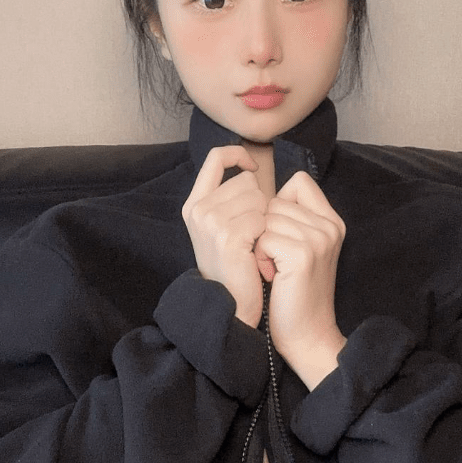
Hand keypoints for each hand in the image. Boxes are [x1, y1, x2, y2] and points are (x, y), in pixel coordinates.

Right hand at [182, 145, 267, 326]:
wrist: (232, 307)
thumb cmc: (236, 269)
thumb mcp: (224, 229)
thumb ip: (230, 200)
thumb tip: (251, 171)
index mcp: (195, 204)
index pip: (216, 157)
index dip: (238, 155)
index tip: (254, 170)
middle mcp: (198, 209)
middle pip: (246, 181)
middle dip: (260, 204)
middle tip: (253, 236)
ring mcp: (210, 221)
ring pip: (258, 198)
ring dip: (265, 221)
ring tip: (254, 247)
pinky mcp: (227, 236)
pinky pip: (262, 218)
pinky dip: (267, 236)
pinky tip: (257, 254)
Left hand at [255, 171, 346, 388]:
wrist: (307, 334)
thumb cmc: (294, 293)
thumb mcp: (299, 249)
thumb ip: (291, 219)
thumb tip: (260, 194)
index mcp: (331, 221)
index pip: (299, 182)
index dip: (278, 203)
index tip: (278, 236)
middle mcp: (330, 226)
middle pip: (276, 201)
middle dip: (264, 229)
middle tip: (273, 260)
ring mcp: (319, 239)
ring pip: (267, 218)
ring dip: (259, 244)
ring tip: (272, 268)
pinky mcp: (303, 254)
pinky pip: (264, 237)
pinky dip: (259, 256)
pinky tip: (270, 275)